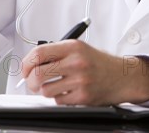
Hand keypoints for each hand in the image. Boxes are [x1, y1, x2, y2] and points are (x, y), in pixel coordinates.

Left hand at [20, 40, 148, 105]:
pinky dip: (59, 98)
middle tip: (33, 82)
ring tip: (54, 86)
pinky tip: (69, 91)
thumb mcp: (79, 49)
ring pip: (45, 90)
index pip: (39, 53)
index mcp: (73, 47)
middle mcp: (76, 62)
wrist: (122, 76)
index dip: (26, 63)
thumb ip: (56, 53)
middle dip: (30, 81)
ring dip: (45, 90)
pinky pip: (58, 101)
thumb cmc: (99, 63)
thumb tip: (30, 64)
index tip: (25, 69)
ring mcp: (80, 80)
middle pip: (38, 74)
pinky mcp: (82, 97)